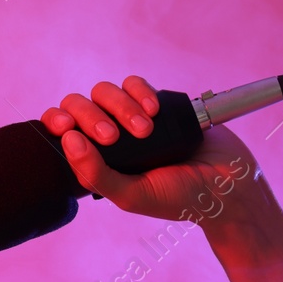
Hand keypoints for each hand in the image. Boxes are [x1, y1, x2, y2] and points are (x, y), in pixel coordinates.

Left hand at [42, 76, 266, 225]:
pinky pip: (134, 84)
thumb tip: (68, 140)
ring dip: (120, 106)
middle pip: (80, 106)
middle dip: (91, 117)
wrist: (227, 184)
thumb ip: (95, 174)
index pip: (62, 132)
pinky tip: (154, 111)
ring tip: (145, 129)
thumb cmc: (177, 197)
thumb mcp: (130, 196)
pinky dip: (140, 92)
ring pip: (104, 92)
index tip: (65, 127)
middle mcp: (108, 137)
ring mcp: (130, 117)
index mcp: (95, 160)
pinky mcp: (157, 103)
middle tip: (113, 137)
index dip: (56, 122)